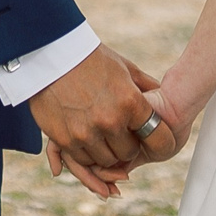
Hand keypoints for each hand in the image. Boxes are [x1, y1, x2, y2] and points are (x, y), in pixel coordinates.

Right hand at [30, 45, 178, 193]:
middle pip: (128, 153)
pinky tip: (86, 137)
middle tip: (121, 132)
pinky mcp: (65, 139)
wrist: (51, 54)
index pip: (157, 138)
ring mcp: (86, 133)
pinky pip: (82, 161)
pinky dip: (86, 153)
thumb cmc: (91, 59)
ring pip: (105, 161)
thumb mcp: (124, 68)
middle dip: (126, 145)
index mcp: (130, 102)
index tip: (155, 140)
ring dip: (105, 151)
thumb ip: (145, 86)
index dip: (159, 141)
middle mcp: (110, 121)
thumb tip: (163, 95)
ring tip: (102, 133)